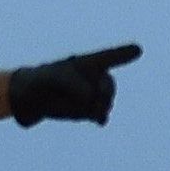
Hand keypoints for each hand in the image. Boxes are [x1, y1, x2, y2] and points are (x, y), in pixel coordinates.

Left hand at [9, 42, 142, 126]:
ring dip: (94, 106)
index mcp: (87, 64)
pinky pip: (99, 115)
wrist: (31, 100)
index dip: (123, 54)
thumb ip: (72, 83)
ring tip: (72, 105)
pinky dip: (99, 117)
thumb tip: (89, 97)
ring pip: (104, 102)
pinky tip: (98, 121)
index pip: (108, 57)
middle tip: (89, 94)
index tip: (138, 50)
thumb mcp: (53, 77)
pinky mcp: (89, 112)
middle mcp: (94, 78)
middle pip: (108, 85)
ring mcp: (93, 96)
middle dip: (103, 91)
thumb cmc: (41, 80)